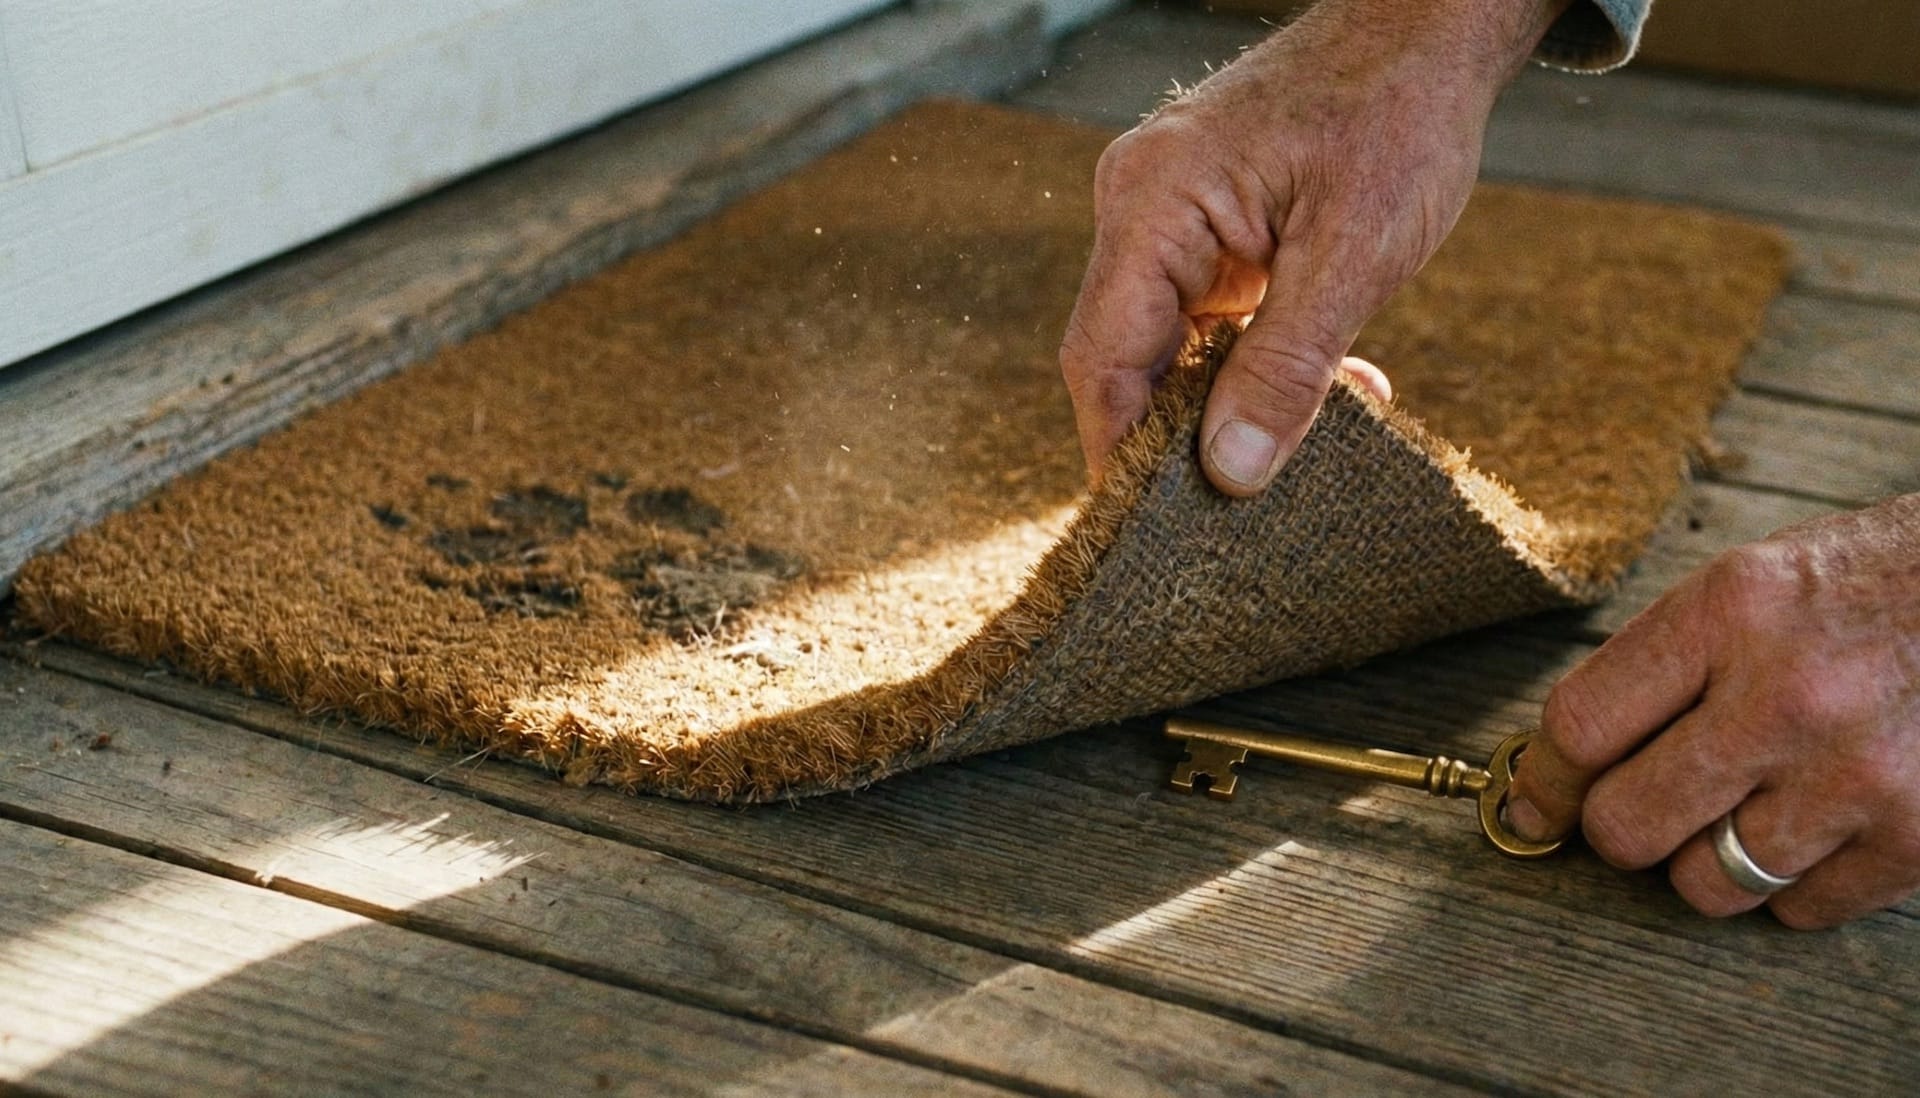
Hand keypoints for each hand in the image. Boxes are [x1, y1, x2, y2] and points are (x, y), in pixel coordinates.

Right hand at [1060, 0, 1569, 493]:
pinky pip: (1206, 320)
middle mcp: (1139, 207)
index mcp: (1153, 203)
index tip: (1154, 531)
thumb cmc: (1396, 115)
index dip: (1120, 453)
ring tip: (1310, 444)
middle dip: (1184, 438)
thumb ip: (1286, 369)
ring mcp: (1168, 216)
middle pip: (1126, 360)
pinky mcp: (1205, 227)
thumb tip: (1229, 473)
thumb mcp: (1355, 255)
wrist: (1427, 29)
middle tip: (1244, 504)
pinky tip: (1328, 387)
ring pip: (1170, 348)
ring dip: (1234, 403)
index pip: (1103, 359)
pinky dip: (1257, 363)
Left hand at [1510, 494, 1919, 927]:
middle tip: (1641, 807)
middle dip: (1617, 827)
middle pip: (1627, 824)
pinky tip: (1813, 823)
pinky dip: (1791, 883)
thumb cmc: (1863, 585)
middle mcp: (1787, 698)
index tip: (1532, 808)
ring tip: (1741, 806)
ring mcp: (1856, 775)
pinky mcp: (1918, 838)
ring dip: (1706, 859)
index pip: (1583, 725)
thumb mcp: (1748, 583)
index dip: (1543, 782)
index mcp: (1730, 614)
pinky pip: (1798, 909)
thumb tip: (1564, 760)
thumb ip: (1662, 663)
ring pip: (1706, 884)